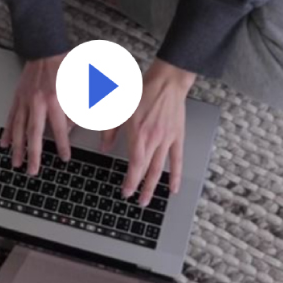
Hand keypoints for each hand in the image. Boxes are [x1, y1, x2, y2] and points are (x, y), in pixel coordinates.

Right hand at [0, 54, 71, 174]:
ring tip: (16, 163)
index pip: (59, 129)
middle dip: (33, 154)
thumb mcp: (78, 86)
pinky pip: (11, 118)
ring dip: (18, 148)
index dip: (62, 145)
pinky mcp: (18, 97)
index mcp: (55, 99)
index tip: (64, 158)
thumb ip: (76, 108)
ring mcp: (25, 100)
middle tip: (33, 170)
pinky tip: (5, 144)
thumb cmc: (65, 66)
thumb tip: (71, 128)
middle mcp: (37, 102)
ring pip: (19, 129)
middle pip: (34, 134)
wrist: (45, 50)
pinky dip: (8, 132)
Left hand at [100, 59, 194, 205]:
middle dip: (140, 187)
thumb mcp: (120, 108)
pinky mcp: (177, 137)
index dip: (131, 180)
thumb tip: (104, 147)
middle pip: (146, 169)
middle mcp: (153, 139)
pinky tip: (173, 188)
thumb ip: (111, 130)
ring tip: (148, 200)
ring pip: (160, 168)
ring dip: (153, 186)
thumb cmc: (143, 91)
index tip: (126, 192)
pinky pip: (177, 160)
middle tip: (136, 201)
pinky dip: (175, 175)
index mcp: (138, 132)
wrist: (167, 81)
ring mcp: (167, 139)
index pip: (135, 163)